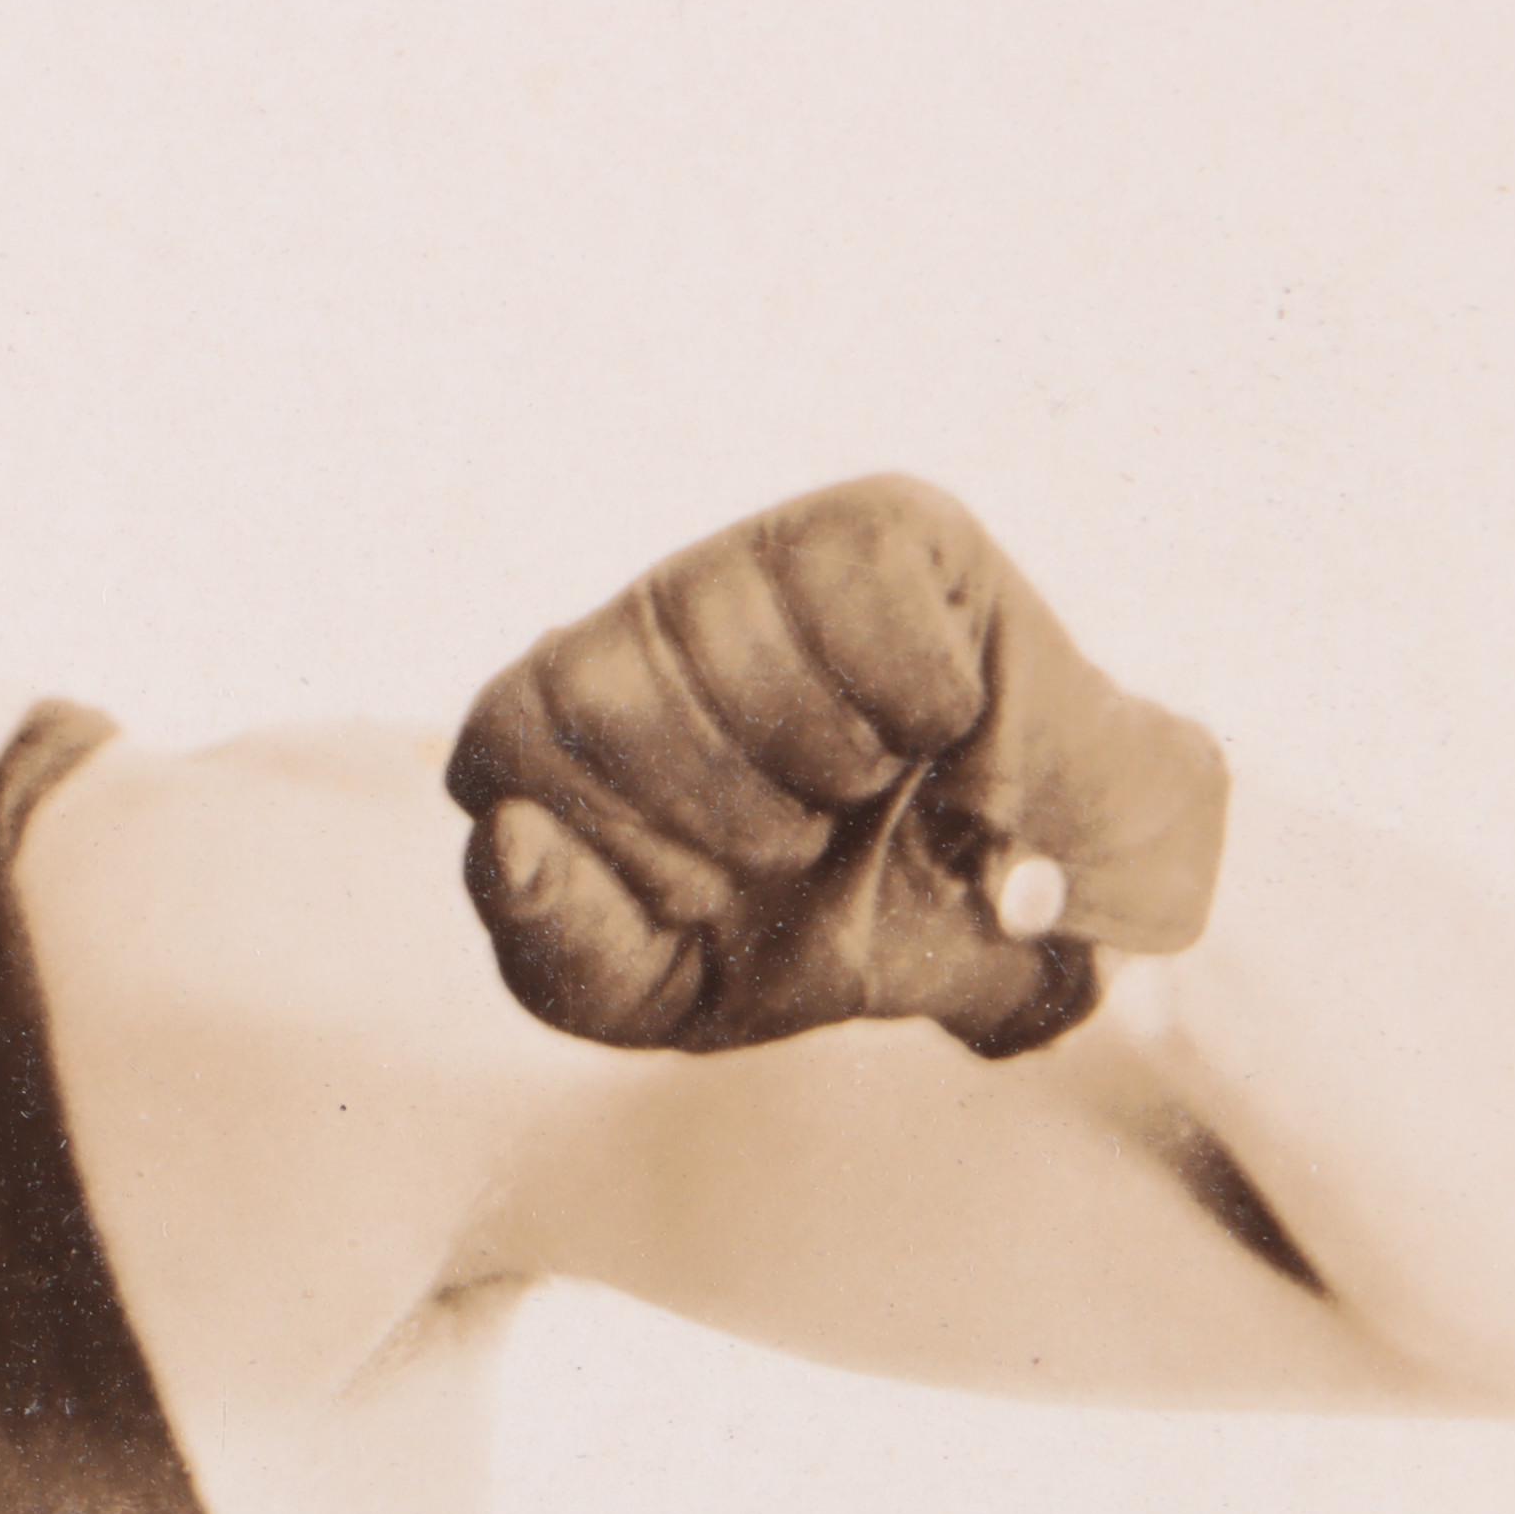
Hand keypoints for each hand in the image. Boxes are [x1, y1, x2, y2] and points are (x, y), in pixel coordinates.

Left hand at [446, 475, 1227, 1057]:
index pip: (504, 750)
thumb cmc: (818, 935)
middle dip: (727, 822)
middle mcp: (632, 616)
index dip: (619, 849)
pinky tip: (931, 726)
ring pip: (749, 665)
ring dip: (833, 770)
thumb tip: (506, 842)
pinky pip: (876, 626)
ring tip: (862, 785)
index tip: (702, 894)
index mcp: (549, 720)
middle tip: (799, 843)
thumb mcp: (670, 990)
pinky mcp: (879, 523)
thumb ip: (559, 945)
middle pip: (610, 703)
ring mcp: (751, 554)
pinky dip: (924, 712)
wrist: (1010, 920)